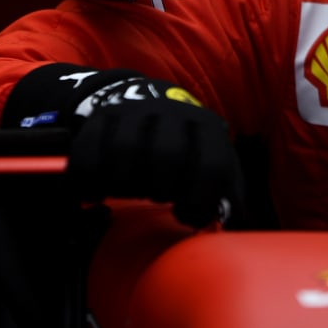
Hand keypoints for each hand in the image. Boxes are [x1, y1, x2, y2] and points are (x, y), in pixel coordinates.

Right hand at [3, 65, 242, 227]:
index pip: (213, 166)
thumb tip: (238, 225)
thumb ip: (230, 196)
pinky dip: (89, 180)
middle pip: (168, 155)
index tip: (186, 217)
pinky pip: (89, 152)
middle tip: (157, 199)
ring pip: (126, 151)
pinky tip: (96, 195)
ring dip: (126, 184)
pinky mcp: (103, 117)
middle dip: (162, 188)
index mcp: (208, 128)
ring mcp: (136, 112)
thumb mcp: (215, 164)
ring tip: (129, 193)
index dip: (201, 201)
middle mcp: (174, 114)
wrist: (147, 102)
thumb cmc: (188, 150)